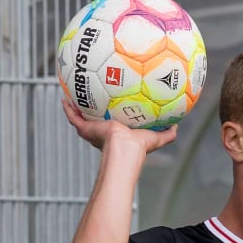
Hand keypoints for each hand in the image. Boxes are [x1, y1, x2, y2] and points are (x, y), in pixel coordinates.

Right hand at [61, 100, 176, 154]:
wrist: (124, 149)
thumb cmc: (140, 147)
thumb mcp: (157, 137)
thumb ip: (168, 133)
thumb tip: (178, 124)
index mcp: (118, 135)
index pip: (114, 125)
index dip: (113, 116)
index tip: (114, 105)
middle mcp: (103, 133)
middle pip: (95, 120)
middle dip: (93, 111)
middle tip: (92, 96)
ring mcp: (92, 131)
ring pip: (81, 117)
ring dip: (77, 107)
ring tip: (73, 93)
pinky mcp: (85, 129)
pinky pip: (72, 117)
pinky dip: (67, 109)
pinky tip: (64, 98)